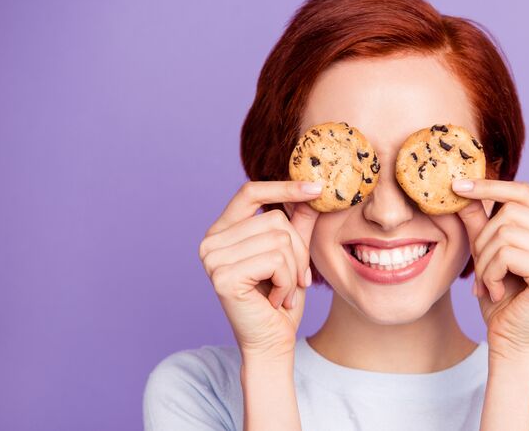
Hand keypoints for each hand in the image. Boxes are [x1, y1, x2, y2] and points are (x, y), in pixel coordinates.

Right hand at [198, 180, 320, 356]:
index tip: (317, 188)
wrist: (272, 342)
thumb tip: (312, 190)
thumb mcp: (292, 254)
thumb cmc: (280, 299)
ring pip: (279, 239)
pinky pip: (276, 260)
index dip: (283, 187)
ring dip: (293, 270)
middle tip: (294, 279)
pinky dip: (286, 282)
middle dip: (297, 251)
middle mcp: (211, 241)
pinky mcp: (224, 275)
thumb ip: (297, 223)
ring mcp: (213, 258)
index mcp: (223, 230)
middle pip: (274, 219)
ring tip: (282, 291)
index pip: (250, 192)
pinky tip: (276, 300)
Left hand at [453, 179, 528, 358]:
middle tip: (481, 270)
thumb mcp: (488, 251)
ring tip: (488, 282)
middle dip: (483, 240)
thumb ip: (480, 219)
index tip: (457, 186)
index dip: (491, 187)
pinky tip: (495, 292)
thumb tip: (462, 185)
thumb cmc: (501, 296)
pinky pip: (507, 254)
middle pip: (512, 212)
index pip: (526, 193)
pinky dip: (490, 273)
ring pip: (507, 232)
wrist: (510, 340)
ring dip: (484, 260)